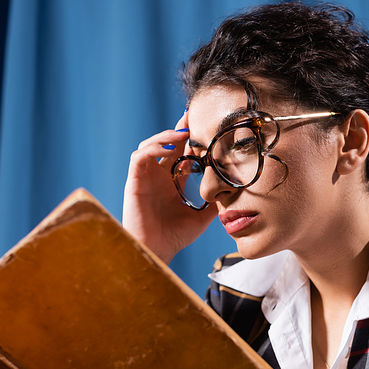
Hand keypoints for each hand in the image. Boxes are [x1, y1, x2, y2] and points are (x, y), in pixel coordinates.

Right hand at [122, 112, 216, 264]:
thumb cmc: (175, 237)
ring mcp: (145, 178)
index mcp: (173, 181)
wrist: (156, 252)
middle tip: (195, 116)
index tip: (207, 125)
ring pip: (151, 145)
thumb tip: (234, 189)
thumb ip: (215, 201)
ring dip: (166, 136)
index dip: (192, 138)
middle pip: (167, 143)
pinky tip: (170, 151)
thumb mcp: (202, 216)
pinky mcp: (134, 182)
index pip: (182, 152)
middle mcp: (158, 176)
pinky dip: (153, 149)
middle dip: (181, 128)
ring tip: (183, 133)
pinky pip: (139, 157)